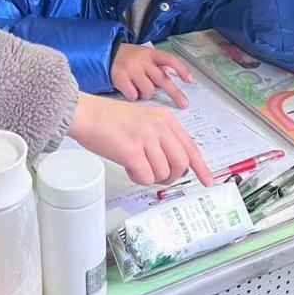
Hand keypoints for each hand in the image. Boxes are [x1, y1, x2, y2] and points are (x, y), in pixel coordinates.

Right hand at [69, 94, 213, 186]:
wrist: (86, 114)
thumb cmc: (108, 119)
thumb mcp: (143, 120)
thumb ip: (161, 137)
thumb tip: (173, 164)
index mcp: (165, 119)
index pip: (191, 146)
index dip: (201, 167)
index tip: (207, 180)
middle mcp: (159, 127)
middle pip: (181, 164)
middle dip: (171, 176)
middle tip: (159, 177)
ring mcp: (147, 139)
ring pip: (163, 173)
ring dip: (150, 177)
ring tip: (136, 166)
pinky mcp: (132, 151)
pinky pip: (146, 177)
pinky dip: (137, 178)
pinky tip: (128, 167)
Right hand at [111, 44, 193, 107]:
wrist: (106, 55)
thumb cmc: (130, 60)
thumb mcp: (145, 58)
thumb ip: (157, 69)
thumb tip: (172, 86)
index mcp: (151, 54)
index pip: (170, 59)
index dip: (181, 69)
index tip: (190, 80)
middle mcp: (142, 60)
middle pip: (163, 79)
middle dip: (175, 94)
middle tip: (183, 104)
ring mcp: (131, 69)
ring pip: (148, 90)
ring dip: (146, 94)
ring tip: (139, 88)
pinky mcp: (120, 77)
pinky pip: (133, 95)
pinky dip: (133, 96)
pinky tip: (129, 89)